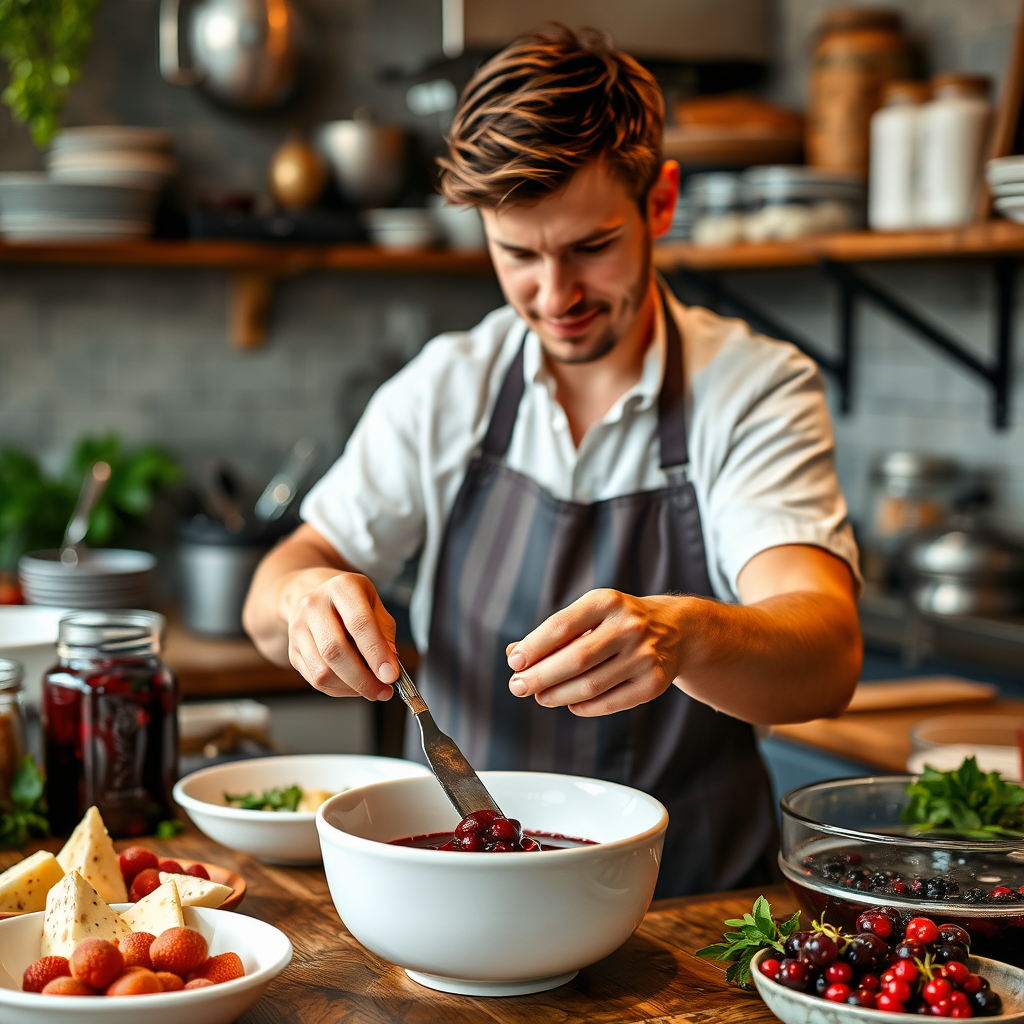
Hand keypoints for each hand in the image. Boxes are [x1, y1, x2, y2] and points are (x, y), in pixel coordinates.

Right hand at [280, 568, 398, 700]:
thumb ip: (384, 636)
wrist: (315, 596)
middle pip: (335, 650)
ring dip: (351, 688)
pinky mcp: (293, 651)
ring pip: (322, 671)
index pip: (359, 623)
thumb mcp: (375, 607)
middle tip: (383, 691)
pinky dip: (339, 689)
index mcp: (342, 587)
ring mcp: (298, 629)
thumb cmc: (351, 603)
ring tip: (371, 689)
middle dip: (362, 678)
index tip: (390, 676)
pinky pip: (315, 680)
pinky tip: (353, 685)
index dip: (376, 653)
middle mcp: (314, 605)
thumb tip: (389, 669)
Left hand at [505, 589, 689, 716]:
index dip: (533, 647)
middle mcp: (629, 626)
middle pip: (574, 659)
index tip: (514, 662)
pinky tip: (570, 703)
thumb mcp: (590, 614)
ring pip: (589, 686)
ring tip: (540, 696)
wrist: (677, 630)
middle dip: (539, 676)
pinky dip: (583, 707)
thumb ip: (553, 633)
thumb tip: (515, 655)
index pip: (560, 626)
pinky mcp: (654, 683)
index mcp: (607, 601)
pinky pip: (609, 703)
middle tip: (518, 686)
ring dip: (557, 695)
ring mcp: (644, 656)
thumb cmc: (619, 622)